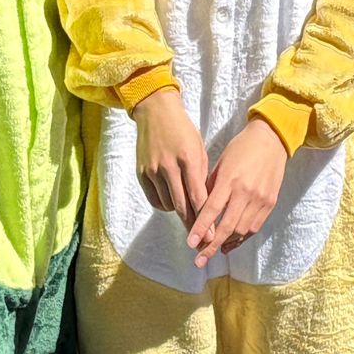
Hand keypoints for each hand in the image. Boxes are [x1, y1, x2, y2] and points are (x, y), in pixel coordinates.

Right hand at [132, 88, 208, 228]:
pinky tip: (172, 203)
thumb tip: (205, 203)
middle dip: (193, 225)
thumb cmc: (183, 131)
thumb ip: (201, 175)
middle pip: (182, 205)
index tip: (212, 235)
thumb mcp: (199, 149)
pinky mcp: (141, 172)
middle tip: (202, 241)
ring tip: (189, 218)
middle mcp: (169, 166)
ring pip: (167, 204)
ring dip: (179, 214)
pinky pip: (154, 199)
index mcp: (189, 159)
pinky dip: (164, 205)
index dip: (205, 219)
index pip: (198, 196)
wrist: (155, 112)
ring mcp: (153, 170)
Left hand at [187, 119, 287, 266]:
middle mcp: (246, 191)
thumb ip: (210, 188)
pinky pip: (255, 227)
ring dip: (226, 243)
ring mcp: (260, 198)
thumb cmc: (240, 149)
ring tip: (214, 250)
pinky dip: (241, 238)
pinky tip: (231, 243)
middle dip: (211, 246)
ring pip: (242, 230)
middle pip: (227, 226)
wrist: (271, 140)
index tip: (191, 243)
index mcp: (229, 179)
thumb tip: (199, 212)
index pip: (212, 210)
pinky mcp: (270, 202)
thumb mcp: (220, 164)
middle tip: (199, 259)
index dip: (201, 229)